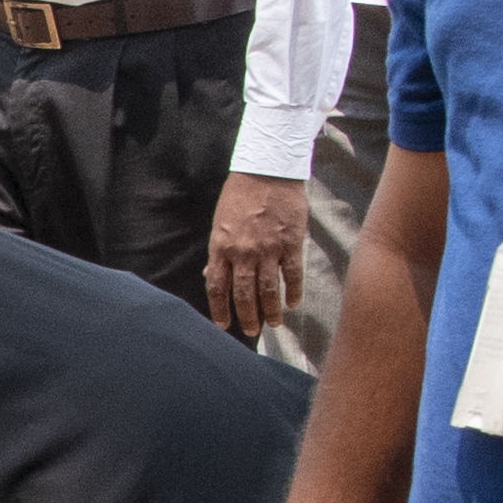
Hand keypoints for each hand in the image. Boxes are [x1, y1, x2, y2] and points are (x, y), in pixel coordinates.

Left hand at [204, 171, 305, 340]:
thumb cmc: (240, 195)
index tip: (223, 325)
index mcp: (222, 246)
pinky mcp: (291, 243)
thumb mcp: (219, 222)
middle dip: (247, 316)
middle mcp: (244, 252)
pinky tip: (293, 304)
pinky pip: (293, 275)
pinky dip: (294, 292)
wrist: (268, 171)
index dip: (219, 308)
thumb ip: (217, 251)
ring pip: (269, 290)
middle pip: (244, 294)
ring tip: (273, 324)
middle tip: (250, 330)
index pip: (217, 286)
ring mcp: (269, 249)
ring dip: (271, 311)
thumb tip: (208, 275)